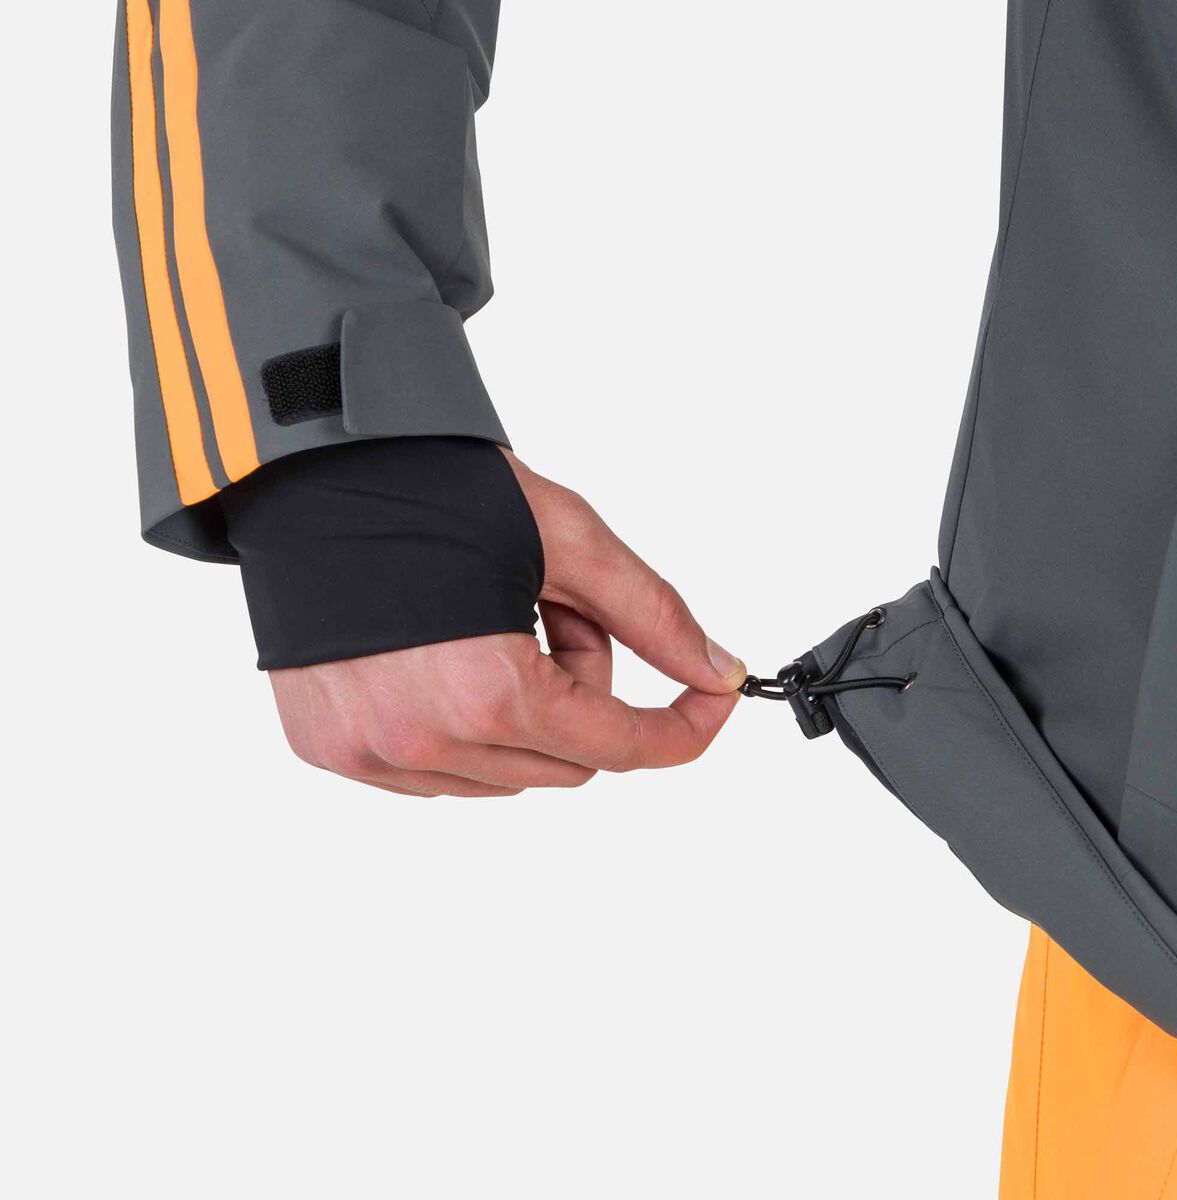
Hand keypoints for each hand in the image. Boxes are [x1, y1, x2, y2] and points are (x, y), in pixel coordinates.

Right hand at [270, 452, 744, 795]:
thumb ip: (654, 615)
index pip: (622, 748)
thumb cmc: (433, 486)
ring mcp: (372, 755)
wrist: (310, 467)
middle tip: (557, 610)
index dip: (683, 727)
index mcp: (488, 694)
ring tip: (491, 622)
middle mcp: (424, 743)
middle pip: (569, 761)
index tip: (708, 702)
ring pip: (508, 771)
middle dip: (586, 692)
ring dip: (525, 711)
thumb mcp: (568, 538)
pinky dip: (466, 725)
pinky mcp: (334, 750)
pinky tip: (445, 651)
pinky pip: (441, 770)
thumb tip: (715, 671)